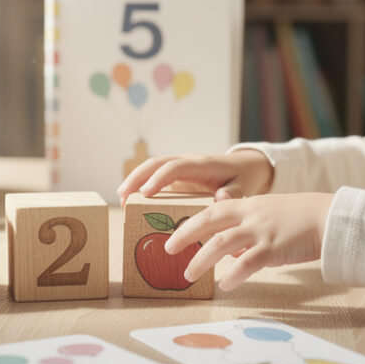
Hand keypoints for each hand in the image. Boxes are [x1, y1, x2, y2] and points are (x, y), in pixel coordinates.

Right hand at [116, 150, 273, 203]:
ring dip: (135, 180)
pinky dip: (141, 186)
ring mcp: (179, 169)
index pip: (175, 167)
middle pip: (156, 163)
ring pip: (152, 168)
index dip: (159, 179)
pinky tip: (131, 201)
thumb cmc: (242, 177)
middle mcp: (186, 163)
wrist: (244, 167)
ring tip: (121, 198)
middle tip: (122, 194)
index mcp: (200, 165)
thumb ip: (234, 193)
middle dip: (137, 176)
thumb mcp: (243, 186)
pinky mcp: (176, 177)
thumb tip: (221, 198)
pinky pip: (155, 178)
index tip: (145, 193)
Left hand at [168, 193, 333, 291]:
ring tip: (189, 274)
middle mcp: (250, 215)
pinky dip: (233, 274)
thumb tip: (229, 254)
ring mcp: (261, 230)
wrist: (327, 217)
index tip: (172, 235)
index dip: (189, 222)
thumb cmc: (297, 220)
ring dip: (202, 259)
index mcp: (247, 205)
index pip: (211, 211)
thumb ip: (246, 232)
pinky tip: (224, 284)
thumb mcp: (267, 217)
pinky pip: (248, 262)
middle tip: (168, 250)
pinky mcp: (274, 247)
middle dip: (185, 235)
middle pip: (209, 221)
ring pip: (222, 242)